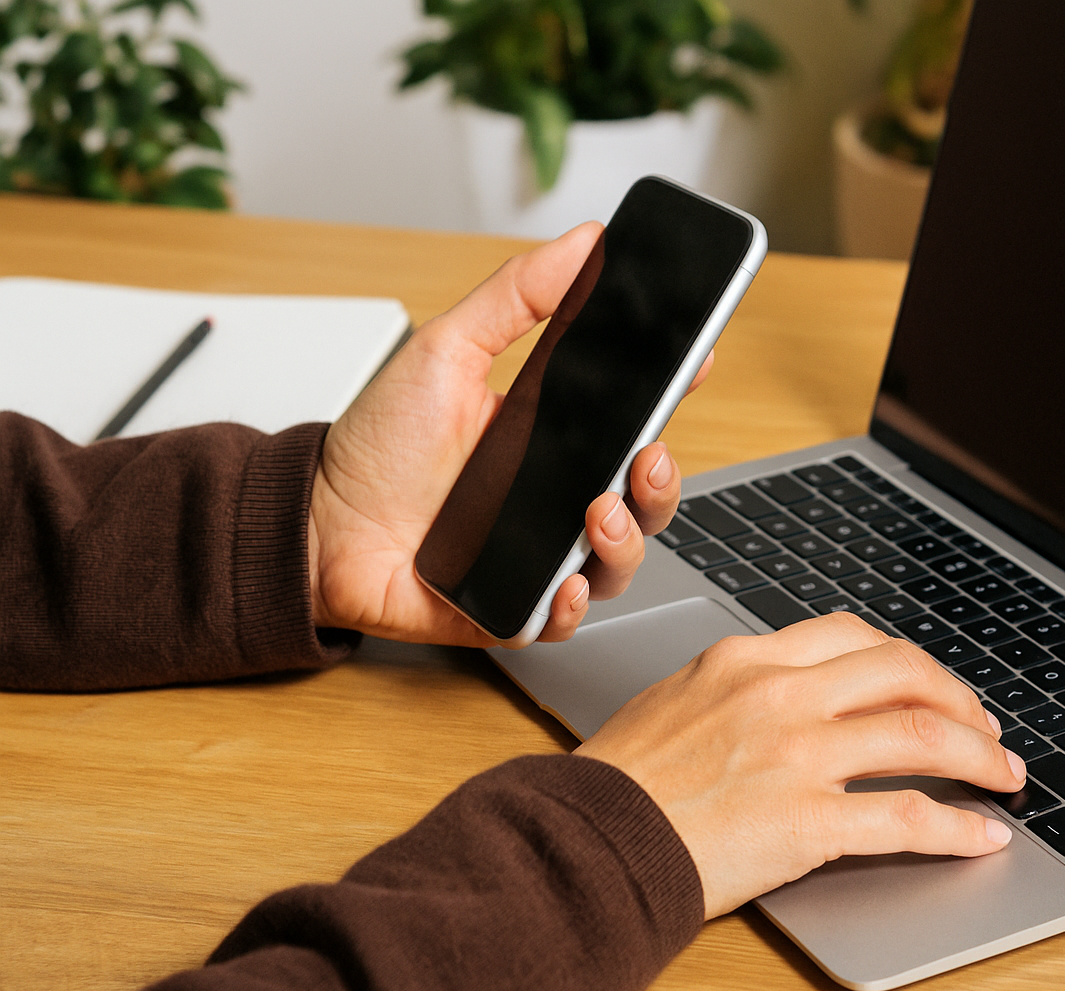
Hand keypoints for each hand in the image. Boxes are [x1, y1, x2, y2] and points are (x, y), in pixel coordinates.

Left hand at [307, 223, 711, 646]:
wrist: (315, 523)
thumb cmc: (377, 444)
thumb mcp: (447, 351)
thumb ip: (518, 298)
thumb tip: (584, 243)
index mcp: (554, 440)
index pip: (633, 423)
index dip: (671, 399)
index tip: (694, 365)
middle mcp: (555, 502)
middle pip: (644, 501)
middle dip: (662, 484)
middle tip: (646, 458)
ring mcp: (538, 557)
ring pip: (617, 563)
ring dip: (625, 542)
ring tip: (597, 517)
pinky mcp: (509, 607)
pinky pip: (561, 618)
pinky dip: (569, 607)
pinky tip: (559, 583)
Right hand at [574, 614, 1026, 917]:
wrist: (580, 840)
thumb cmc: (616, 784)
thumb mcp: (674, 703)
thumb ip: (736, 690)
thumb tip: (784, 698)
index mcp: (746, 660)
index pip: (851, 635)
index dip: (908, 660)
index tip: (929, 684)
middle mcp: (779, 694)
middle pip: (903, 671)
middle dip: (961, 698)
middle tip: (985, 728)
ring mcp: (796, 754)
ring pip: (922, 733)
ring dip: (980, 756)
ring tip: (1005, 776)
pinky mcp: (806, 820)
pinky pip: (908, 816)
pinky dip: (959, 828)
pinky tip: (982, 838)